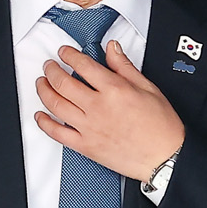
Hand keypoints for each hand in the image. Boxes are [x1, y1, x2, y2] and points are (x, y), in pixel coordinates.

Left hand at [35, 41, 185, 182]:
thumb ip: (125, 67)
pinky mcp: (86, 146)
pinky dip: (44, 123)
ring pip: (55, 105)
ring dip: (44, 91)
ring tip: (42, 83)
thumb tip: (112, 49)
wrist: (166, 158)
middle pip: (63, 83)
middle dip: (52, 70)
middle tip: (50, 66)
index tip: (64, 52)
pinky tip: (40, 115)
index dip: (69, 55)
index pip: (83, 65)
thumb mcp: (149, 89)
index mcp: (115, 90)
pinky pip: (57, 133)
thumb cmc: (161, 127)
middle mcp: (98, 107)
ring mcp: (89, 127)